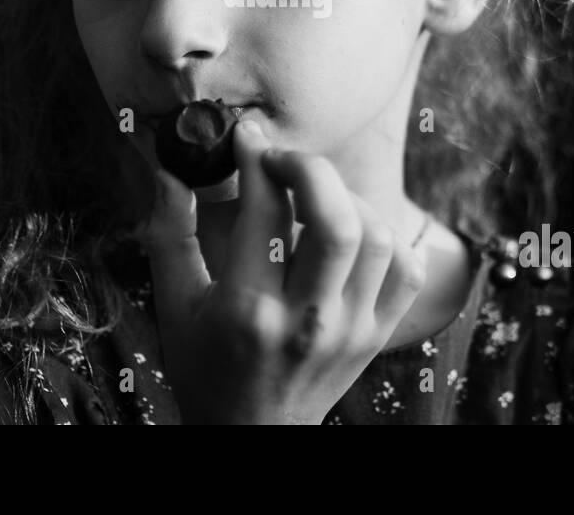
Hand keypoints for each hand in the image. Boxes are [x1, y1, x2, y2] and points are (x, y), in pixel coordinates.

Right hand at [136, 121, 427, 423]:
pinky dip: (387, 237)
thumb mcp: (174, 306)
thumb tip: (168, 171)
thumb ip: (169, 236)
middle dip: (311, 170)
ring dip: (347, 199)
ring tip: (314, 197)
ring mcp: (350, 331)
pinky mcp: (376, 335)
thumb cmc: (205, 368)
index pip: (265, 214)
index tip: (247, 137)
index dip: (257, 160)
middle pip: (337, 222)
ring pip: (377, 238)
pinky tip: (352, 230)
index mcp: (248, 312)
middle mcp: (306, 321)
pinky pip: (405, 269)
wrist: (250, 437)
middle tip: (283, 161)